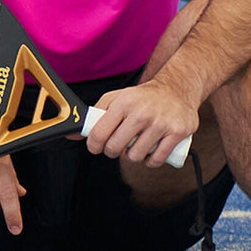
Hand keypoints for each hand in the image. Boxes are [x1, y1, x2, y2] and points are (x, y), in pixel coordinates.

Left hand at [82, 81, 198, 167]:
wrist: (176, 89)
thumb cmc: (142, 97)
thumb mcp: (116, 98)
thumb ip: (95, 115)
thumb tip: (73, 133)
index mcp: (123, 103)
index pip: (99, 133)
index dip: (93, 145)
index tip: (96, 147)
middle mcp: (141, 113)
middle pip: (115, 148)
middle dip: (112, 151)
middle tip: (117, 146)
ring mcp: (160, 124)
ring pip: (135, 156)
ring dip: (133, 156)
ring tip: (136, 145)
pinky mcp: (177, 133)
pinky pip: (157, 159)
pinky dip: (151, 161)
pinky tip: (151, 151)